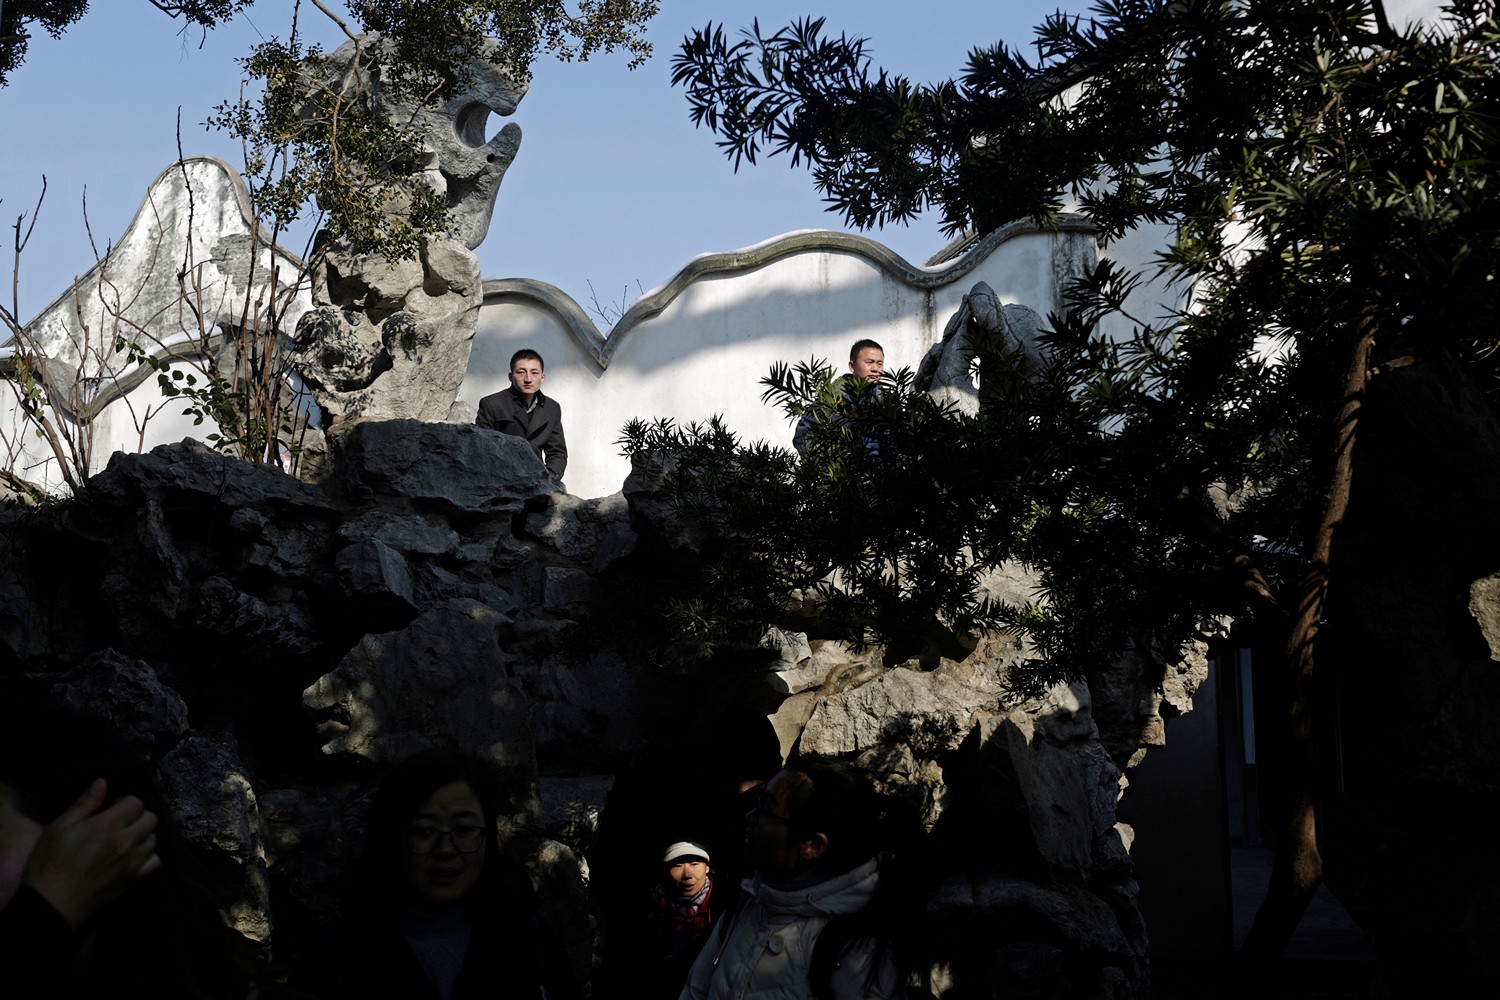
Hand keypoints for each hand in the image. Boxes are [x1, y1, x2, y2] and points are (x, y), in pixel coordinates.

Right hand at [22, 779, 160, 926]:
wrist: (50, 906)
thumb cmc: (48, 865)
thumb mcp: (57, 828)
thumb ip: (84, 804)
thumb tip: (102, 782)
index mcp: (106, 826)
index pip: (136, 803)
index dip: (125, 802)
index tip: (111, 808)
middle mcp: (125, 842)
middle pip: (150, 819)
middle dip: (137, 816)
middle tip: (118, 824)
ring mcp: (132, 863)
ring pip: (154, 839)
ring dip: (142, 836)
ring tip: (123, 841)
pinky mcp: (133, 881)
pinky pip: (155, 862)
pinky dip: (148, 857)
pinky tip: (131, 858)